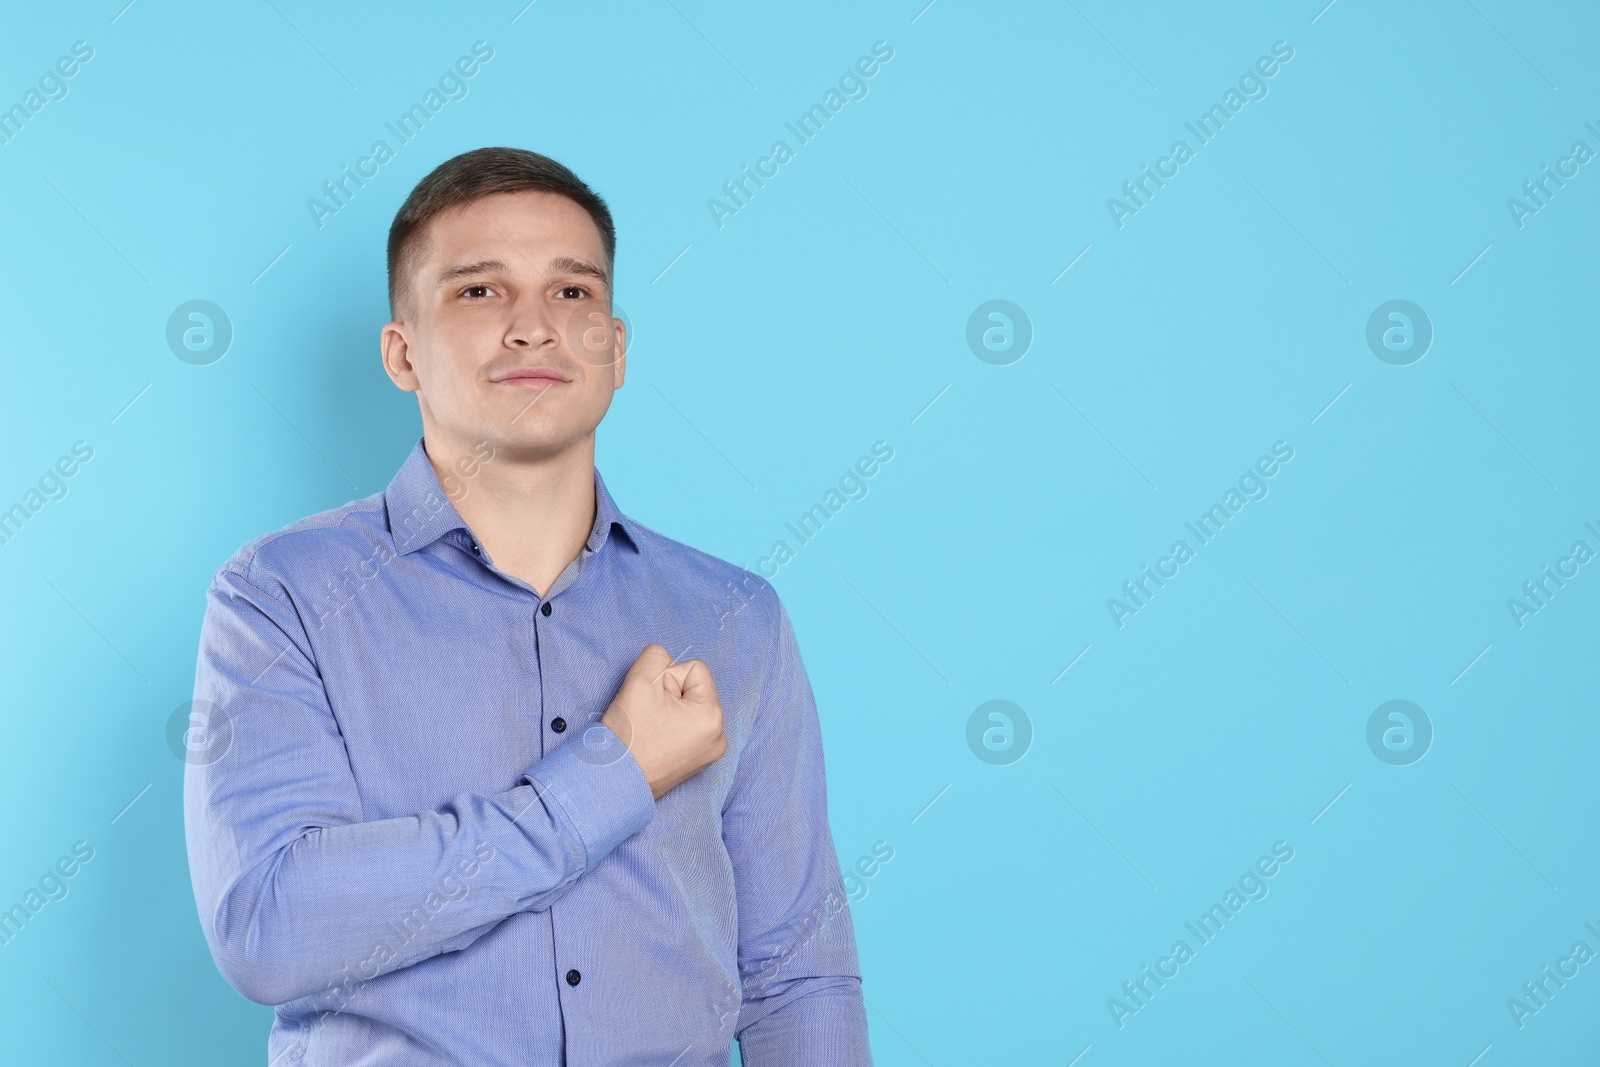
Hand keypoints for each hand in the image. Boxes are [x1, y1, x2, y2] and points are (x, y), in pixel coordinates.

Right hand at [600, 644, 726, 799]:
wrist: (612, 782)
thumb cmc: (629, 735)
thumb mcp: (640, 679)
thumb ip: (657, 656)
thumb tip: (665, 662)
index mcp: (713, 717)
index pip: (693, 670)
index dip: (667, 680)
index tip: (652, 704)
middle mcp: (719, 737)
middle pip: (693, 689)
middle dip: (668, 696)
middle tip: (649, 718)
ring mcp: (709, 753)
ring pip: (688, 708)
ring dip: (667, 711)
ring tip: (650, 730)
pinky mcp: (696, 763)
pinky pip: (685, 728)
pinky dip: (669, 729)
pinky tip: (654, 742)